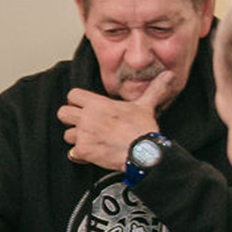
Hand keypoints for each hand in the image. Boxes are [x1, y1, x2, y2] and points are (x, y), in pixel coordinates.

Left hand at [57, 70, 173, 169]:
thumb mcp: (146, 105)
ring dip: (77, 138)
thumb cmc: (142, 129)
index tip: (85, 107)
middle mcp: (87, 117)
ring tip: (91, 140)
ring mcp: (84, 134)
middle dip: (70, 119)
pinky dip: (80, 155)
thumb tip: (169, 75)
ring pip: (67, 134)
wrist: (142, 153)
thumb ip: (154, 89)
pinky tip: (92, 154)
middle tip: (83, 124)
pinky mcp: (84, 151)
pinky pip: (72, 153)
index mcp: (98, 103)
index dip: (76, 101)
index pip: (72, 95)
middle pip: (62, 113)